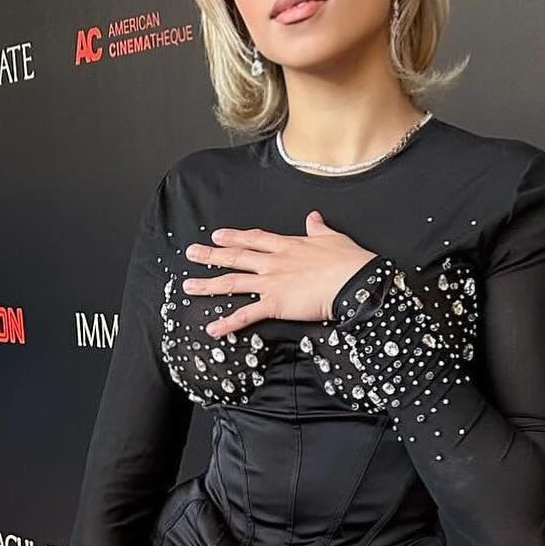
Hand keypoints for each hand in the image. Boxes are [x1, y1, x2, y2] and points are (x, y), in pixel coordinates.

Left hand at [182, 211, 375, 337]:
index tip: (218, 234)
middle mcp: (273, 262)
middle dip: (211, 254)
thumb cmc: (349, 261)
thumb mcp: (333, 238)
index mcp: (287, 246)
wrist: (355, 280)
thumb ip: (319, 228)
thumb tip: (313, 217)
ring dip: (208, 285)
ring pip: (232, 282)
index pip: (255, 239)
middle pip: (236, 257)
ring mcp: (271, 283)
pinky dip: (228, 323)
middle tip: (191, 253)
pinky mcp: (275, 304)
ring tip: (189, 286)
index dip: (235, 237)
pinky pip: (246, 315)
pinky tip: (212, 328)